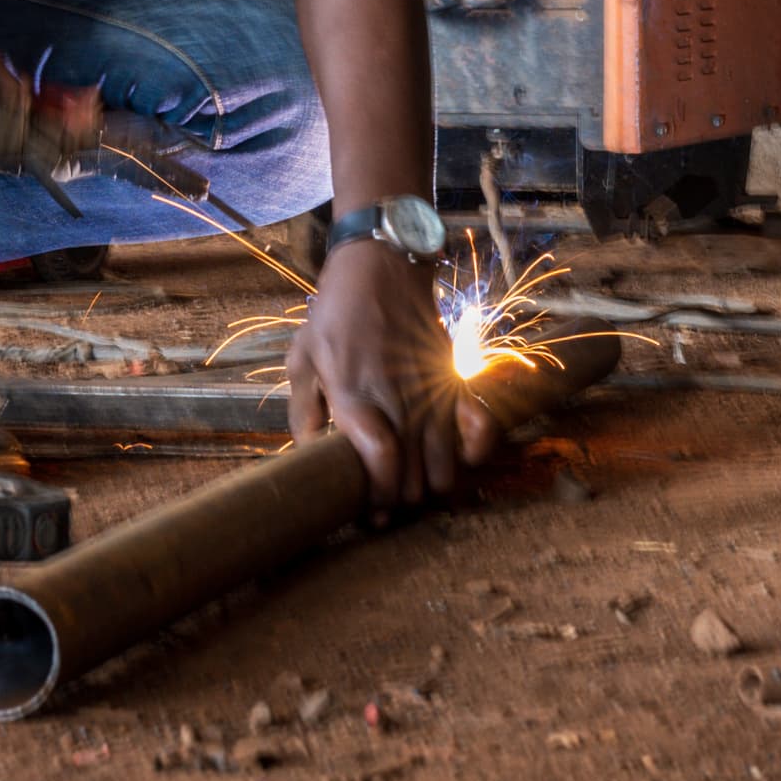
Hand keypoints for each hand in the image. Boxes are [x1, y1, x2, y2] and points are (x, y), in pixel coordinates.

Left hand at [285, 237, 500, 506]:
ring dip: (433, 486)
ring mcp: (429, 388)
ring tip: (417, 496)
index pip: (379, 460)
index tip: (371, 514)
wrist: (382, 266)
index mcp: (354, 392)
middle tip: (389, 512)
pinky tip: (463, 462)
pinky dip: (476, 449)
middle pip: (412, 470)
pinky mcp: (452, 378)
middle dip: (401, 501)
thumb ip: (303, 410)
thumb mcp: (302, 356)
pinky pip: (478, 423)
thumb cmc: (335, 312)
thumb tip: (305, 454)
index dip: (380, 496)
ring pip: (444, 459)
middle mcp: (397, 396)